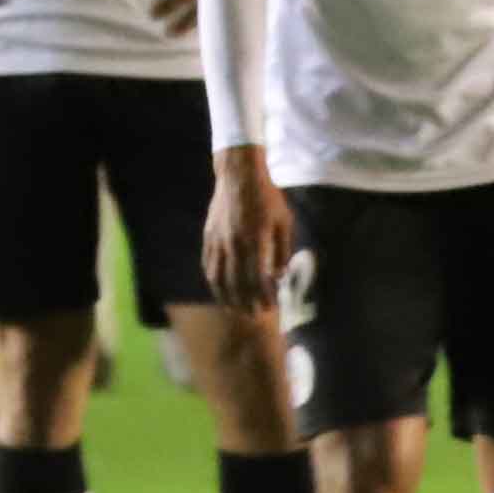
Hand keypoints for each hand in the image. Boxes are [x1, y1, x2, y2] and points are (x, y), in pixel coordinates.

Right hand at [204, 146, 294, 311]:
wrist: (239, 176)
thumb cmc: (267, 198)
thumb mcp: (284, 221)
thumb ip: (282, 249)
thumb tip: (279, 276)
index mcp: (255, 240)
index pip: (257, 278)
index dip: (262, 296)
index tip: (269, 308)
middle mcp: (234, 244)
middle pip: (236, 283)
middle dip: (245, 303)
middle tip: (254, 315)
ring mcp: (218, 241)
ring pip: (218, 278)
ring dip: (226, 297)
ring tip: (235, 310)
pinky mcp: (208, 237)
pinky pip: (208, 265)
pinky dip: (214, 281)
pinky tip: (220, 290)